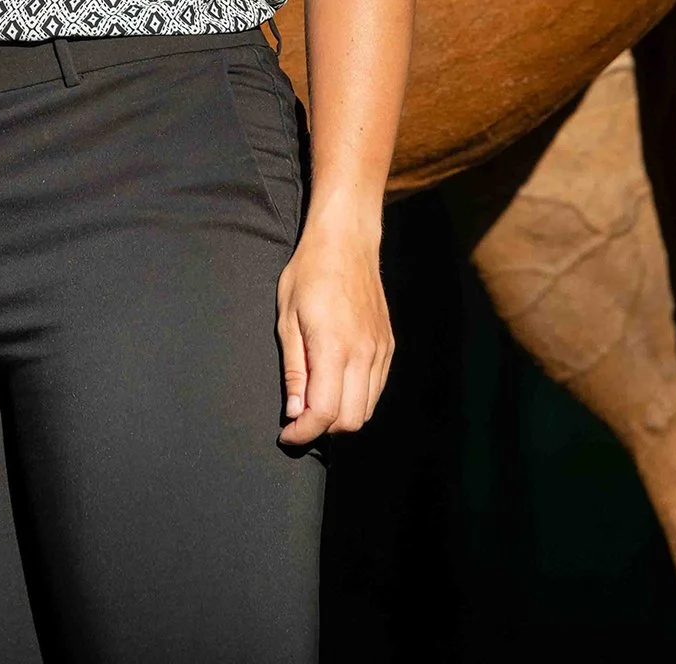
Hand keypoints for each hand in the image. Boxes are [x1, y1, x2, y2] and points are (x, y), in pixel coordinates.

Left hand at [275, 210, 393, 443]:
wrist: (347, 241)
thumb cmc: (309, 272)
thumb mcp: (287, 316)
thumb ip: (294, 368)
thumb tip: (294, 411)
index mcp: (334, 348)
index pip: (325, 412)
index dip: (303, 432)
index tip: (286, 433)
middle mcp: (364, 355)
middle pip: (350, 420)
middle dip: (322, 429)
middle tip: (298, 418)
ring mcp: (380, 351)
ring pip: (366, 409)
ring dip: (340, 417)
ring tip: (315, 402)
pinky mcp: (388, 346)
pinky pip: (376, 389)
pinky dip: (356, 399)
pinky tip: (336, 385)